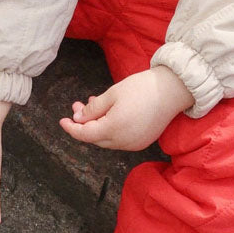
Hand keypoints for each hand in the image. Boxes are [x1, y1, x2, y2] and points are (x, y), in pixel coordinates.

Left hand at [59, 67, 193, 150]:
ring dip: (97, 125)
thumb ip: (93, 109)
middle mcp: (124, 142)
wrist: (171, 91)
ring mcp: (135, 144)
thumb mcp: (112, 94)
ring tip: (92, 105)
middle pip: (96, 138)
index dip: (72, 129)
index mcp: (114, 129)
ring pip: (108, 139)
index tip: (62, 121)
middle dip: (84, 124)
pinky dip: (110, 128)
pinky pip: (120, 139)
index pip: (86, 135)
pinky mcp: (143, 141)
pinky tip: (108, 113)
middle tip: (77, 106)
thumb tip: (79, 119)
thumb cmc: (140, 88)